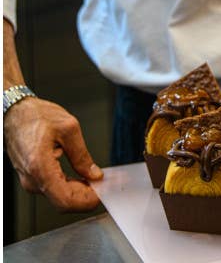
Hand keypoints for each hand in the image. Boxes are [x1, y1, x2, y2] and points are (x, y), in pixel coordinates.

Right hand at [3, 96, 102, 211]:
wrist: (16, 113)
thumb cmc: (35, 117)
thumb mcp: (69, 129)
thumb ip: (82, 155)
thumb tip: (94, 174)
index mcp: (40, 167)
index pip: (66, 200)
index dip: (88, 201)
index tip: (104, 192)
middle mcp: (32, 179)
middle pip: (65, 201)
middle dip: (90, 195)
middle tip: (109, 184)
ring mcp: (31, 180)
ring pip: (61, 197)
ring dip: (83, 192)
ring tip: (102, 179)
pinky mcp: (34, 177)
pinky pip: (55, 189)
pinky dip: (73, 186)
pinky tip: (86, 178)